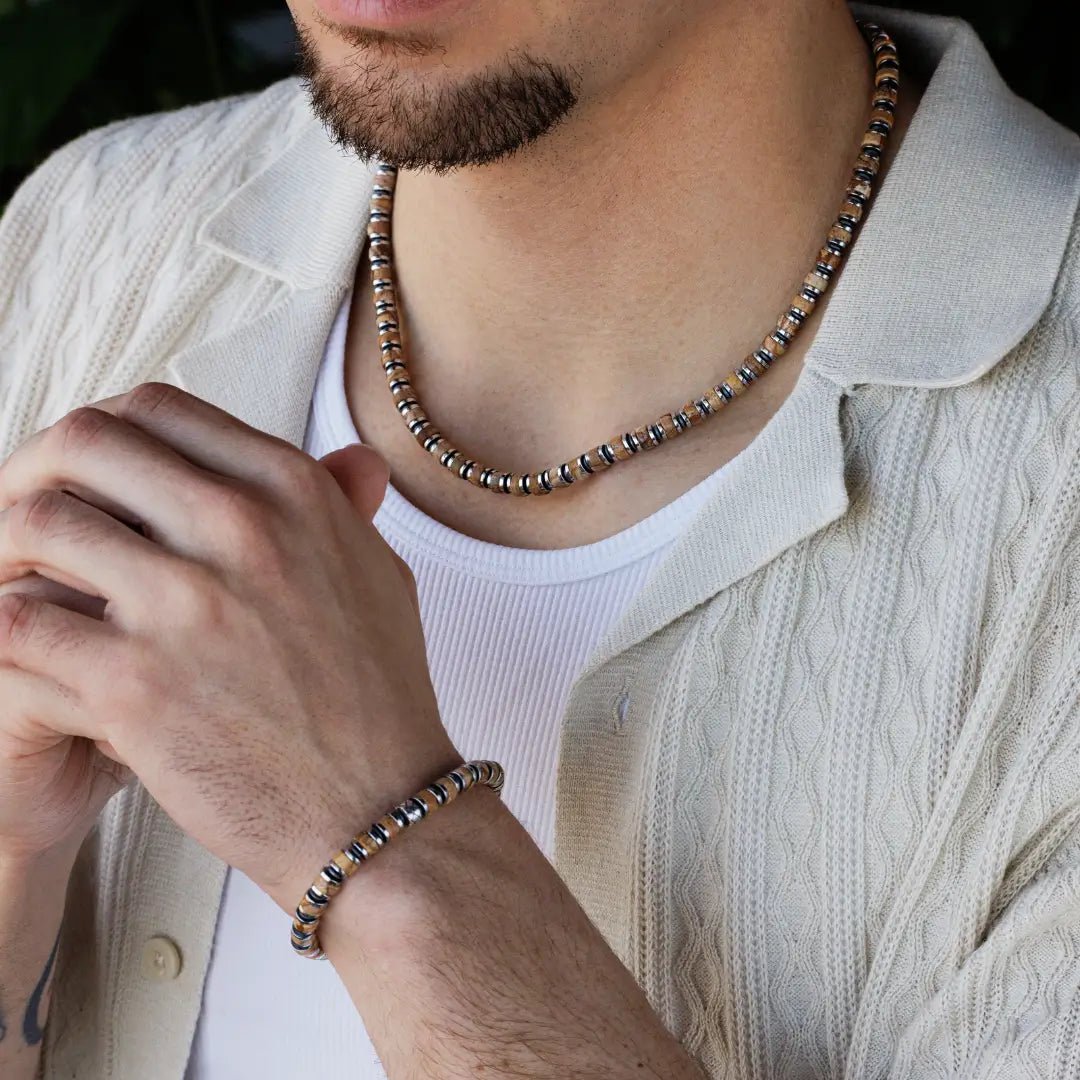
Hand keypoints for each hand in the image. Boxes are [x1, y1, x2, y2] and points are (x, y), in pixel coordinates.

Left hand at [0, 383, 459, 908]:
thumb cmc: (381, 696)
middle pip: (84, 442)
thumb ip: (345, 507)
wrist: (378, 809)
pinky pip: (16, 623)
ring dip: (6, 548)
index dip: (106, 431)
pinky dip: (4, 628)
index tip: (90, 474)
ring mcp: (185, 604)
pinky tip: (25, 651)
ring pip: (33, 522)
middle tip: (28, 517)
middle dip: (37, 471)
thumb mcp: (381, 575)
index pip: (159, 409)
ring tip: (13, 583)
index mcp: (293, 492)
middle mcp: (240, 528)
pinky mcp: (132, 684)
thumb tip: (354, 459)